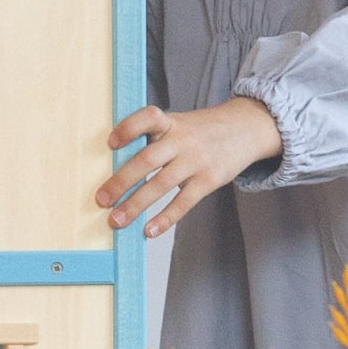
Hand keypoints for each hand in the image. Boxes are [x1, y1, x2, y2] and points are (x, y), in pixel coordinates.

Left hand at [98, 98, 282, 237]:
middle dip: (121, 181)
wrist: (246, 128)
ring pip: (162, 184)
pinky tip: (149, 230)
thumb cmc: (200, 130)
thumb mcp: (178, 123)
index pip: (147, 118)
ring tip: (117, 221)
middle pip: (148, 159)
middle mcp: (182, 139)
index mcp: (169, 122)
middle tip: (101, 199)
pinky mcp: (209, 180)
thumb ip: (153, 138)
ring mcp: (196, 160)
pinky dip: (166, 218)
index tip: (110, 143)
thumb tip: (116, 167)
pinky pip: (184, 201)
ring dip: (136, 204)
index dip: (128, 129)